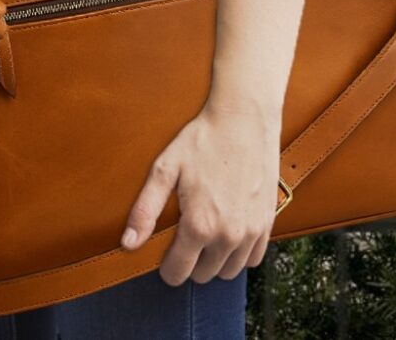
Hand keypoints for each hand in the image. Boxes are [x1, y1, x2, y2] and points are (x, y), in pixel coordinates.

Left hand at [121, 99, 280, 284]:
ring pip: (229, 271)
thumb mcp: (165, 169)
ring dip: (214, 260)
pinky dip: (239, 253)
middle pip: (203, 275)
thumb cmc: (201, 140)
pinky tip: (227, 232)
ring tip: (203, 235)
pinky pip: (253, 259)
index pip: (178, 272)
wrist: (243, 120)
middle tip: (183, 237)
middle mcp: (228, 236)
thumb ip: (145, 210)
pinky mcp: (268, 223)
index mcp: (199, 226)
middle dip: (189, 262)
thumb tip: (128, 244)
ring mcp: (251, 231)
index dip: (166, 266)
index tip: (163, 253)